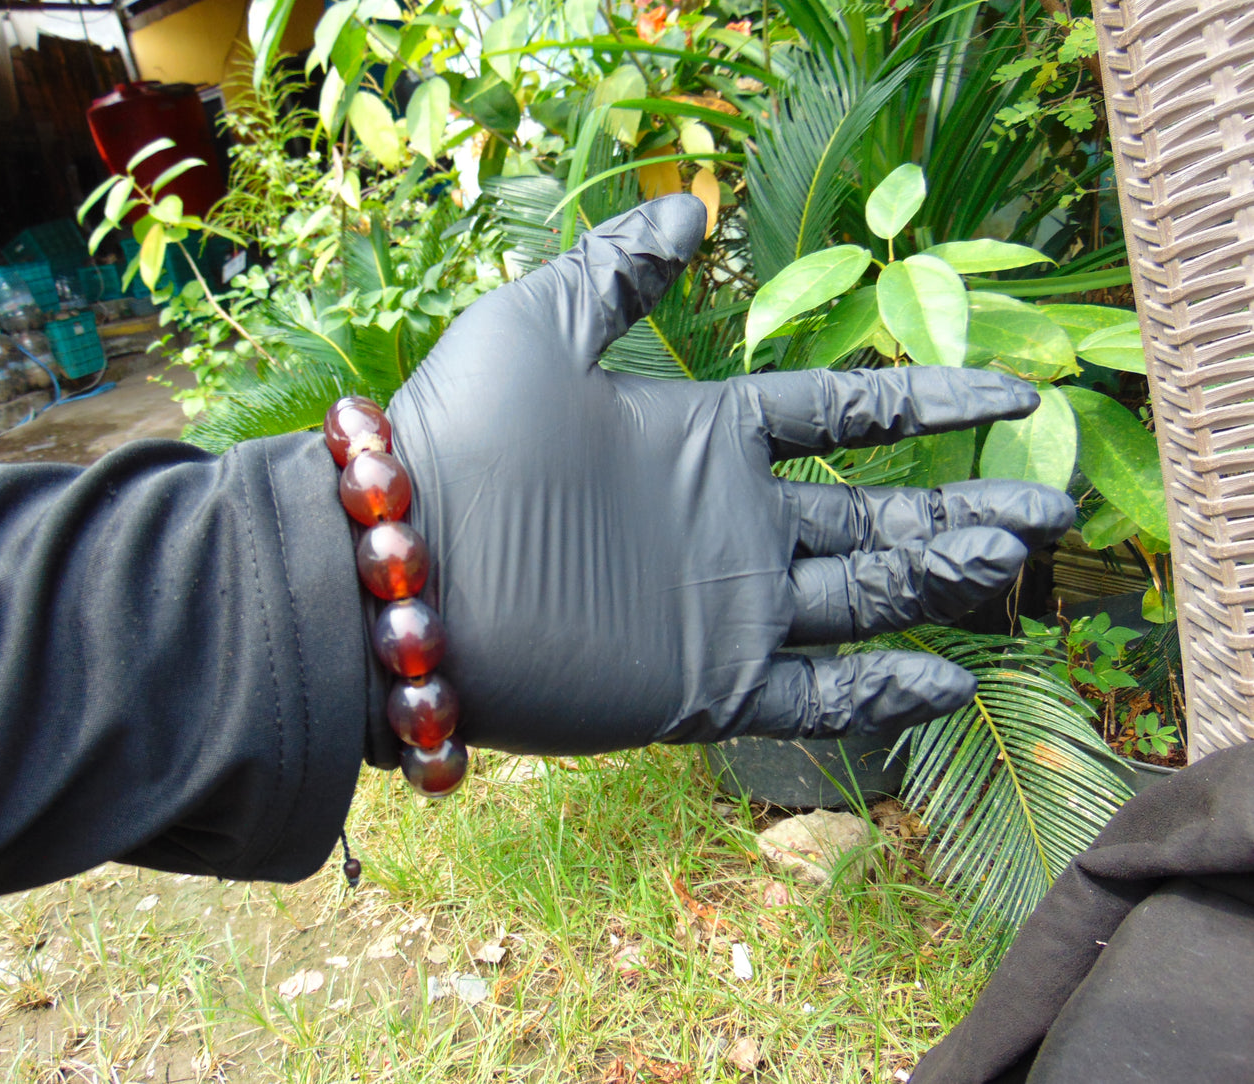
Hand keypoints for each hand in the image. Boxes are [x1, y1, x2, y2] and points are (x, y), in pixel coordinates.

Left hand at [388, 196, 1072, 755]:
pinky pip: (813, 696)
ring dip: (945, 582)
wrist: (396, 565)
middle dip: (965, 510)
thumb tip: (693, 211)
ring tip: (1022, 561)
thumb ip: (620, 271)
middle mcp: (726, 524)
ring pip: (864, 599)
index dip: (926, 408)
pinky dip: (882, 696)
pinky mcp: (702, 686)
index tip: (1010, 395)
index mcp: (703, 440)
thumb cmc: (461, 437)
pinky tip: (950, 681)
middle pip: (874, 518)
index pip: (841, 422)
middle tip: (1054, 507)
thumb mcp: (539, 323)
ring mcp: (720, 607)